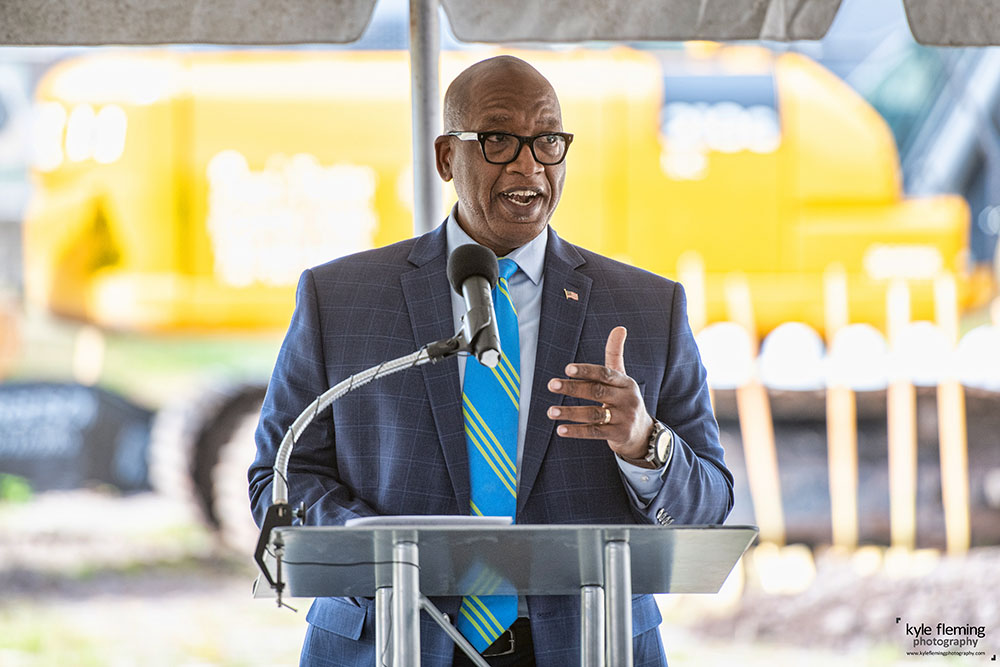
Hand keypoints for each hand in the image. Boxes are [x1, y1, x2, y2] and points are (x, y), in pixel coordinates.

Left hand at [546, 326, 654, 465]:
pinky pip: (595, 432)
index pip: (605, 374)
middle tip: (552, 384)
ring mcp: (624, 418)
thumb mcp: (622, 378)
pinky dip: (577, 431)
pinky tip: (560, 429)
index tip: (567, 368)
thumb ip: (616, 354)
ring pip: (594, 414)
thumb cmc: (625, 400)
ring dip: (570, 412)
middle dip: (573, 388)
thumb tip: (619, 327)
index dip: (586, 371)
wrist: (643, 433)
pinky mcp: (619, 435)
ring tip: (550, 411)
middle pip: (597, 392)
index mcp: (625, 382)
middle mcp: (627, 399)